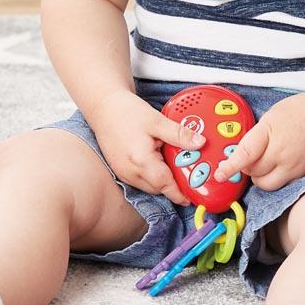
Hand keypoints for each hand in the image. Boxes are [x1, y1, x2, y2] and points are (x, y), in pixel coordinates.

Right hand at [87, 90, 197, 205]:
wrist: (104, 107)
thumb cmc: (127, 112)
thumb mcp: (157, 120)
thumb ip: (179, 134)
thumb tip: (200, 143)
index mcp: (141, 161)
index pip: (165, 185)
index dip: (180, 193)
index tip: (191, 197)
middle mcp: (131, 172)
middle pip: (158, 188)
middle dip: (173, 183)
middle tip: (187, 171)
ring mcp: (124, 172)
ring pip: (149, 185)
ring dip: (161, 179)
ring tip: (170, 161)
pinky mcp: (120, 170)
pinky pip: (140, 179)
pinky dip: (151, 175)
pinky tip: (156, 159)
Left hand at [213, 90, 304, 191]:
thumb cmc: (304, 111)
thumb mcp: (273, 115)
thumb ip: (257, 134)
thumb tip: (243, 150)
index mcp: (270, 133)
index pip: (245, 154)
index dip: (230, 166)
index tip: (220, 174)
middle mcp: (282, 153)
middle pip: (254, 173)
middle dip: (247, 168)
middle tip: (249, 158)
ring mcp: (294, 167)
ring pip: (268, 185)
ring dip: (260, 178)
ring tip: (264, 164)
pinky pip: (284, 184)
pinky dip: (276, 178)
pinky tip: (279, 165)